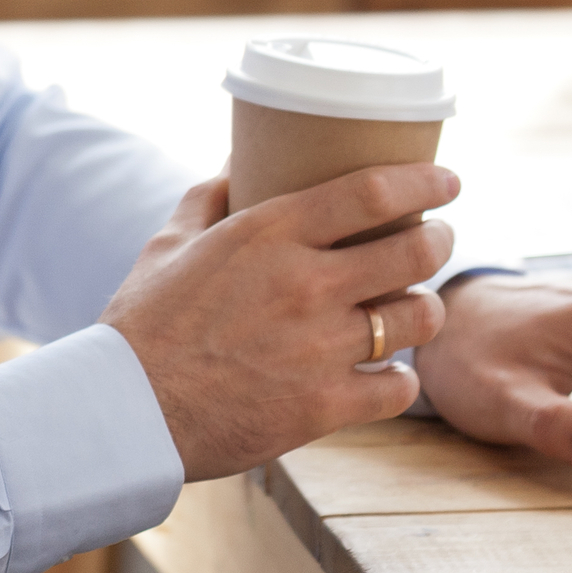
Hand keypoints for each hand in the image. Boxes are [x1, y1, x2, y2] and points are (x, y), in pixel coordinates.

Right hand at [102, 164, 457, 481]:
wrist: (124, 412)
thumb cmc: (144, 323)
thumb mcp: (170, 242)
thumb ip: (209, 197)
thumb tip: (236, 160)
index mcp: (270, 233)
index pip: (373, 191)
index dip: (425, 181)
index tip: (447, 180)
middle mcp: (306, 283)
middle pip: (416, 251)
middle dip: (440, 240)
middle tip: (437, 239)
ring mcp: (320, 347)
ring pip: (419, 318)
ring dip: (426, 311)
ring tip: (417, 308)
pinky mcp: (323, 406)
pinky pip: (399, 388)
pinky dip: (401, 382)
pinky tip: (390, 376)